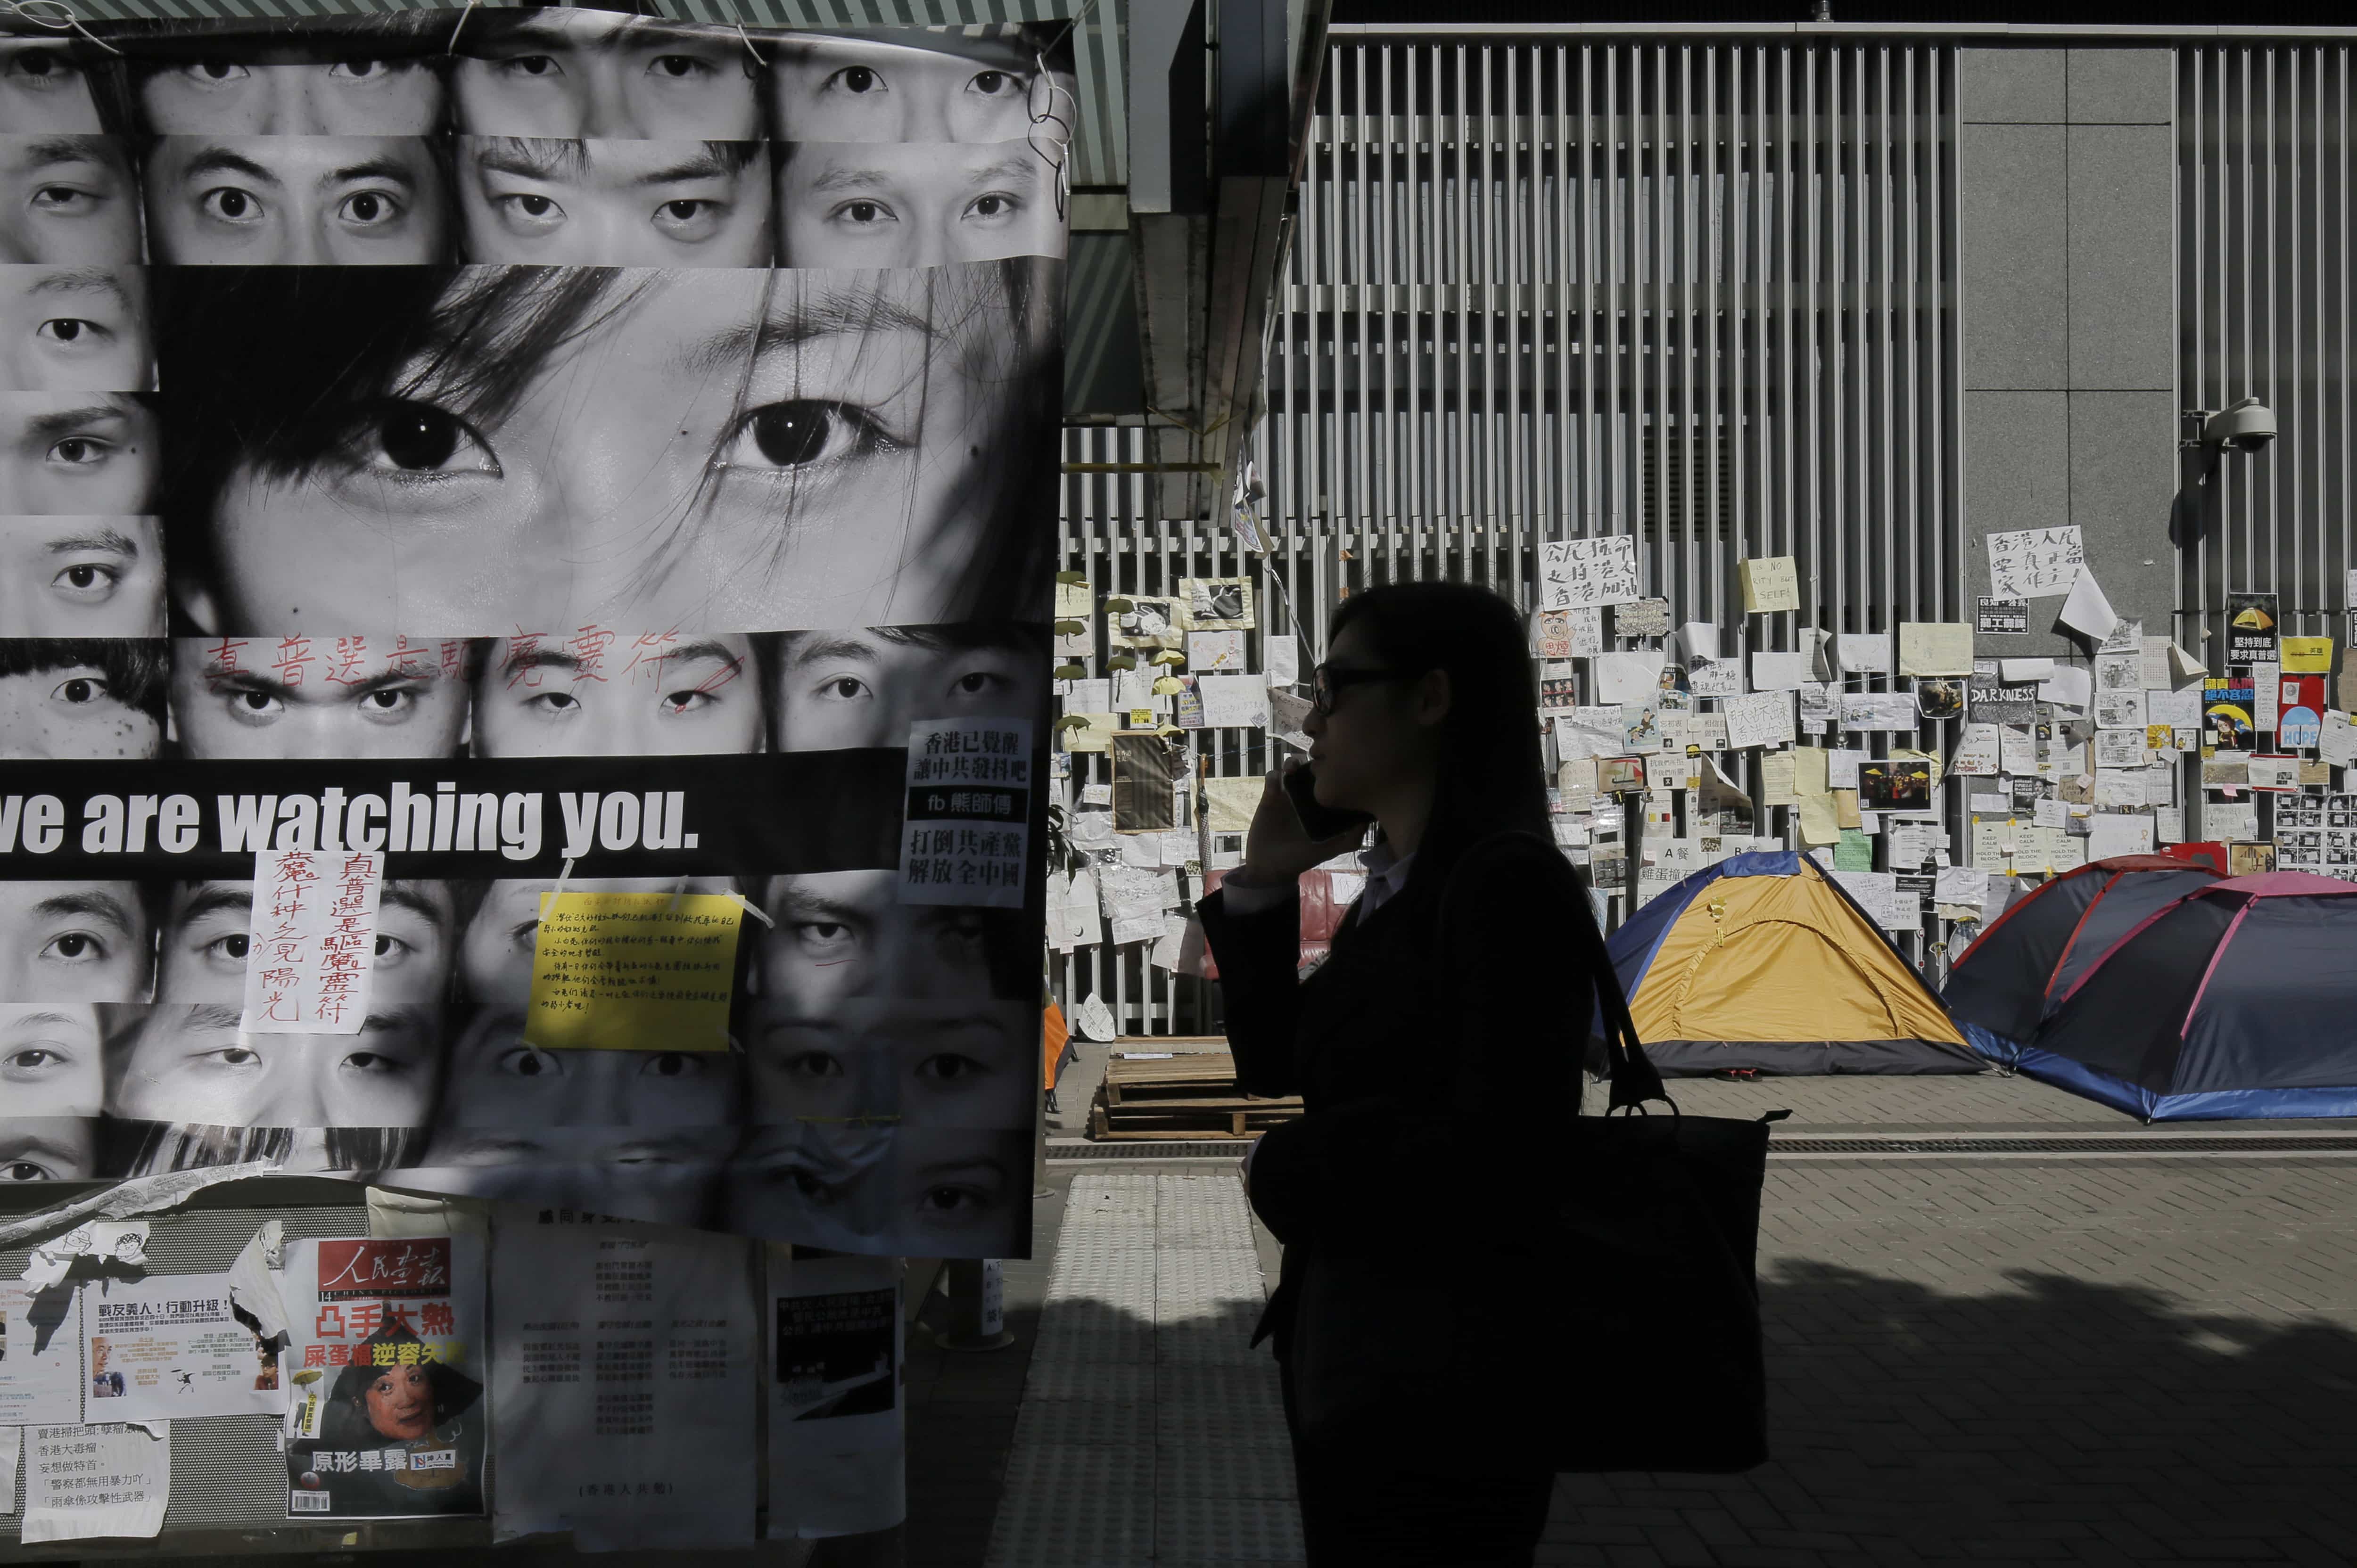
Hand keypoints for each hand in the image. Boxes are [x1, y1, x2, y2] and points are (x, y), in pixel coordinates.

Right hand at [1232, 762, 1363, 888]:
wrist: (1269, 867)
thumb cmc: (1300, 859)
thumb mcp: (1328, 850)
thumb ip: (1349, 840)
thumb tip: (1367, 822)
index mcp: (1321, 807)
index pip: (1330, 782)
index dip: (1333, 772)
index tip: (1336, 768)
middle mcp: (1306, 798)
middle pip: (1312, 770)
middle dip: (1313, 762)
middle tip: (1314, 764)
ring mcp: (1287, 796)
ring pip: (1291, 769)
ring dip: (1292, 764)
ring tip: (1292, 769)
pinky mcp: (1270, 797)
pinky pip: (1272, 779)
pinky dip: (1274, 775)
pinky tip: (1277, 782)